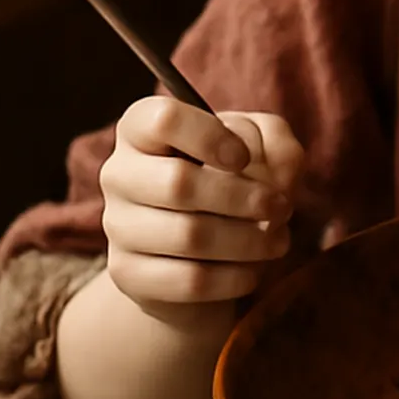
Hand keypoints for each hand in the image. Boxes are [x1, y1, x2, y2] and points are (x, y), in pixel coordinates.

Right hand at [98, 97, 305, 324]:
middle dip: (244, 198)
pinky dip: (233, 277)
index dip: (210, 136)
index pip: (163, 119)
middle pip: (178, 183)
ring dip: (248, 240)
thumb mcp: (259, 147)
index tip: (244, 157)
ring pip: (187, 236)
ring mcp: (118, 226)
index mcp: (142, 128)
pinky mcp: (128, 274)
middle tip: (281, 207)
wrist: (200, 252)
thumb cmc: (231, 182)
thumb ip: (274, 141)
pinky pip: (188, 279)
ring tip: (276, 240)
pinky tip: (253, 271)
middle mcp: (119, 174)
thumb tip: (274, 170)